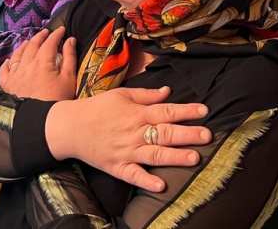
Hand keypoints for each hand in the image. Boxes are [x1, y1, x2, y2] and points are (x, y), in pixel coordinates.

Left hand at [0, 27, 76, 100]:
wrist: (41, 121)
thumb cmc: (58, 100)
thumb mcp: (69, 79)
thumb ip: (70, 57)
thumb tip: (70, 40)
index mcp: (43, 62)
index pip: (49, 43)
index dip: (56, 35)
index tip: (61, 30)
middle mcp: (27, 65)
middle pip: (32, 45)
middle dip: (40, 37)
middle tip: (46, 32)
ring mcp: (15, 75)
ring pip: (18, 55)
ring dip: (24, 46)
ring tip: (29, 41)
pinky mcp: (8, 86)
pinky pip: (5, 71)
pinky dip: (7, 63)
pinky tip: (9, 60)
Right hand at [45, 87, 211, 192]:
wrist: (70, 127)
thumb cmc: (97, 108)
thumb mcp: (121, 94)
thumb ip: (146, 94)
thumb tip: (168, 92)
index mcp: (137, 113)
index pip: (166, 111)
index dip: (186, 111)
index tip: (204, 111)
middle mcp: (134, 132)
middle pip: (165, 133)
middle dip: (187, 134)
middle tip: (207, 135)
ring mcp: (127, 151)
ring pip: (155, 154)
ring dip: (175, 157)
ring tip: (194, 158)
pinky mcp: (117, 167)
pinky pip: (134, 176)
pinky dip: (147, 181)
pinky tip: (161, 185)